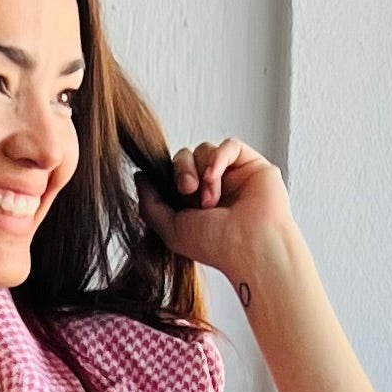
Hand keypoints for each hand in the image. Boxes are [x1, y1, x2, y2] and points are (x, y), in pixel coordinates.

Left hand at [135, 137, 295, 274]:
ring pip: (205, 149)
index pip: (173, 173)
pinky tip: (216, 177)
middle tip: (188, 190)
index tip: (173, 192)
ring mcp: (232, 176)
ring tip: (211, 198)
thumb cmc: (217, 245)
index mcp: (193, 203)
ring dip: (203, 171)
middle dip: (182, 170)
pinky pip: (230, 145)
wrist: (251, 246)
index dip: (168, 176)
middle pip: (185, 157)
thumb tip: (139, 177)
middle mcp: (212, 188)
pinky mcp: (252, 165)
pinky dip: (219, 157)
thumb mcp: (170, 229)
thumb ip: (150, 204)